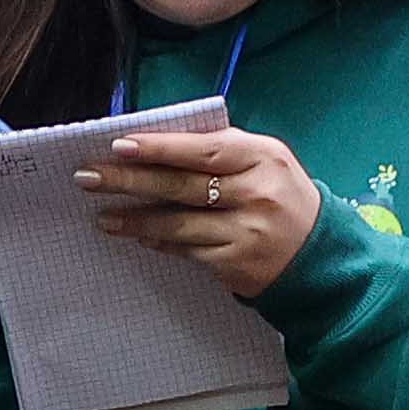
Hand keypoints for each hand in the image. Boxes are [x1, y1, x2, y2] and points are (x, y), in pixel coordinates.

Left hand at [85, 118, 324, 300]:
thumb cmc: (283, 198)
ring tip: (102, 217)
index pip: (203, 150)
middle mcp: (256, 194)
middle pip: (182, 186)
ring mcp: (246, 233)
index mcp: (263, 158)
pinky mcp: (235, 265)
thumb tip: (157, 144)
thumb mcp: (266, 163)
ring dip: (135, 220)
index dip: (159, 148)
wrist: (320, 257)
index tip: (118, 146)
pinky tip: (137, 237)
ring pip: (178, 224)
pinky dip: (159, 242)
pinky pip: (186, 251)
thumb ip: (222, 150)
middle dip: (129, 181)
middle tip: (88, 177)